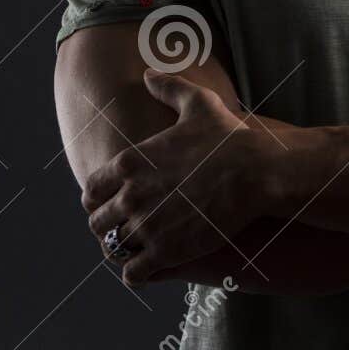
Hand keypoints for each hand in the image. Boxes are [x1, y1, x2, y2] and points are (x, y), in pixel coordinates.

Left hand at [82, 69, 272, 285]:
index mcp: (129, 163)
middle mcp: (131, 196)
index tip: (109, 204)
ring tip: (135, 252)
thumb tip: (149, 74)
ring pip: (113, 249)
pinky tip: (147, 270)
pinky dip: (136, 275)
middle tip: (123, 230)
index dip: (97, 200)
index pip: (91, 190)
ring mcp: (147, 226)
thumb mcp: (197, 103)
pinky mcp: (167, 251)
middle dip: (108, 227)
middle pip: (97, 223)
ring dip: (122, 251)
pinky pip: (134, 274)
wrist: (257, 171)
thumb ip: (168, 86)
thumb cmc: (229, 137)